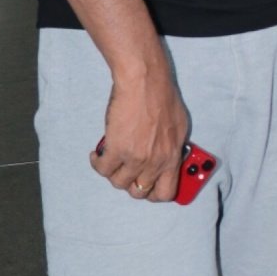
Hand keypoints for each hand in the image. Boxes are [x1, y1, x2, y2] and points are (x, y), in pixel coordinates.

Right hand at [92, 66, 190, 200]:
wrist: (144, 81)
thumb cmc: (161, 96)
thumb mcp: (179, 125)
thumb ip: (173, 146)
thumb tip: (167, 159)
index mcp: (173, 156)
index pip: (166, 192)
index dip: (153, 194)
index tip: (146, 188)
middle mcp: (156, 161)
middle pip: (139, 192)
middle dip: (130, 185)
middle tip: (124, 172)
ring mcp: (137, 158)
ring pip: (118, 182)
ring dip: (112, 173)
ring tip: (109, 160)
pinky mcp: (117, 150)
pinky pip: (102, 169)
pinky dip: (97, 163)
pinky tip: (97, 154)